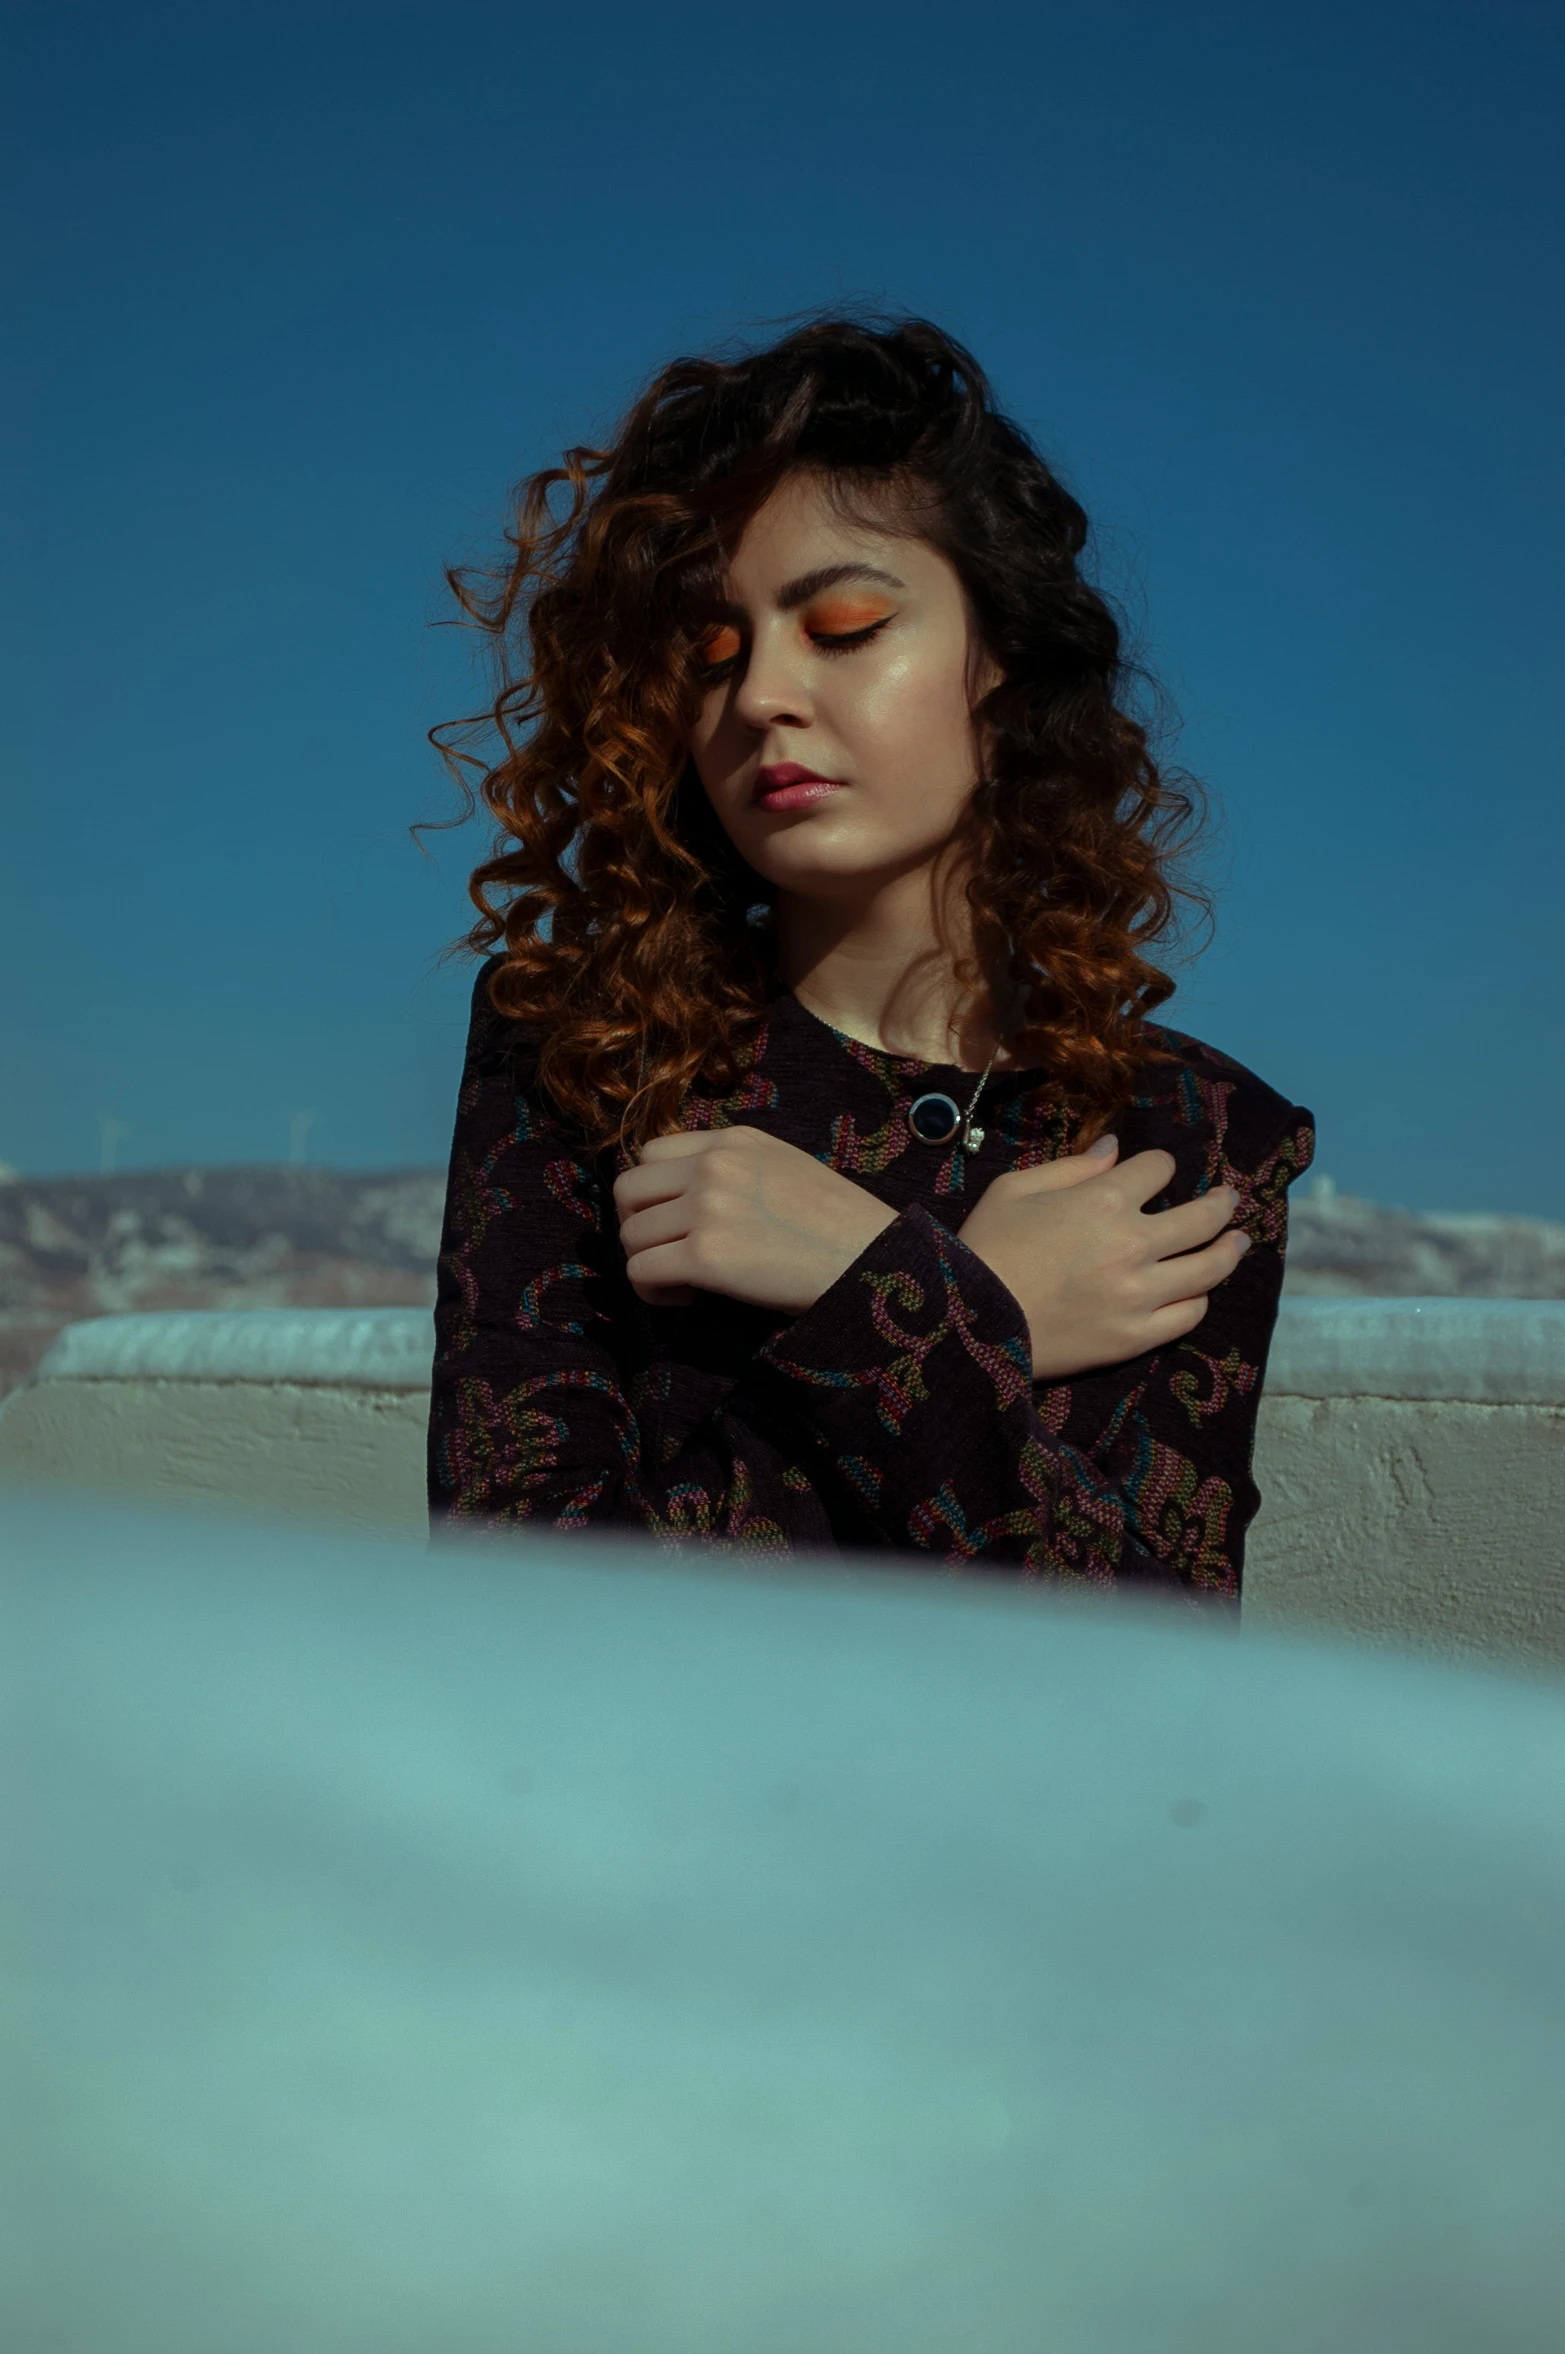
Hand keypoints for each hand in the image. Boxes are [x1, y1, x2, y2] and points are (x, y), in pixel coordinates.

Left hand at [613, 1126, 897, 1310]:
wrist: (875, 1260)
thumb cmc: (839, 1226)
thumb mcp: (784, 1168)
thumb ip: (733, 1169)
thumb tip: (682, 1198)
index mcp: (734, 1139)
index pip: (651, 1153)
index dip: (654, 1193)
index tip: (678, 1221)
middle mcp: (714, 1164)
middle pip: (628, 1191)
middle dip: (640, 1226)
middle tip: (671, 1254)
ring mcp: (707, 1207)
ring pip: (630, 1235)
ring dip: (649, 1263)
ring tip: (688, 1282)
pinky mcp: (706, 1254)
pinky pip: (641, 1272)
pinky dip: (656, 1291)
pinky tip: (692, 1298)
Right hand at [957, 1136, 1250, 1379]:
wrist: (967, 1322)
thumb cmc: (984, 1246)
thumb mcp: (1015, 1189)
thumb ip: (1072, 1168)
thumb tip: (1114, 1150)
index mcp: (1104, 1199)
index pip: (1158, 1170)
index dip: (1160, 1166)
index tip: (1157, 1172)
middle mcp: (1134, 1243)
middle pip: (1202, 1217)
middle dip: (1221, 1203)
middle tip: (1230, 1199)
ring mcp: (1139, 1294)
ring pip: (1208, 1268)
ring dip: (1230, 1250)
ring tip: (1238, 1242)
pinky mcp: (1134, 1337)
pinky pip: (1188, 1316)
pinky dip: (1198, 1299)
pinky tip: (1200, 1290)